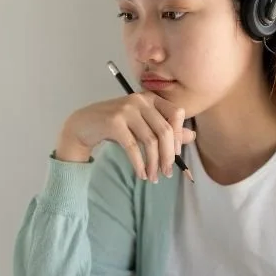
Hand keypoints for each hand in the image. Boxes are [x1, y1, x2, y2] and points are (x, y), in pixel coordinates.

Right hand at [55, 92, 195, 181]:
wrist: (83, 125)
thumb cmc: (115, 126)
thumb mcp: (142, 126)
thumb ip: (165, 129)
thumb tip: (191, 136)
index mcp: (150, 98)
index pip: (176, 114)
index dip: (178, 138)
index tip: (175, 157)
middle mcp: (140, 100)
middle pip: (164, 130)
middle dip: (168, 156)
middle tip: (166, 173)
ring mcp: (126, 109)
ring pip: (150, 141)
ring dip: (154, 163)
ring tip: (152, 177)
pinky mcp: (114, 122)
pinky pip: (133, 147)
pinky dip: (139, 164)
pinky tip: (141, 174)